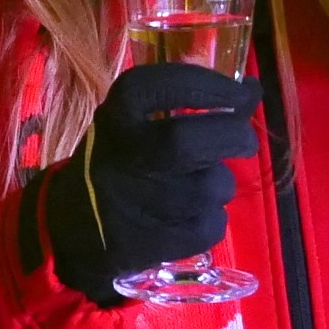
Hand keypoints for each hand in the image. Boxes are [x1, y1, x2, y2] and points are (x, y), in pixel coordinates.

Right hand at [33, 62, 261, 308]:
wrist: (75, 225)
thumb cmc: (120, 160)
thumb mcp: (134, 121)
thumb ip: (186, 103)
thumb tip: (254, 90)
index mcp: (117, 115)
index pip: (166, 86)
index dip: (213, 86)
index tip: (242, 91)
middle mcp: (123, 154)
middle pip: (188, 142)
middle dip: (233, 137)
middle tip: (244, 142)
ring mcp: (135, 202)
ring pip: (209, 188)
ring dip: (219, 185)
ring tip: (199, 187)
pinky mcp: (149, 242)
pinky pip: (209, 227)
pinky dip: (211, 220)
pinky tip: (191, 216)